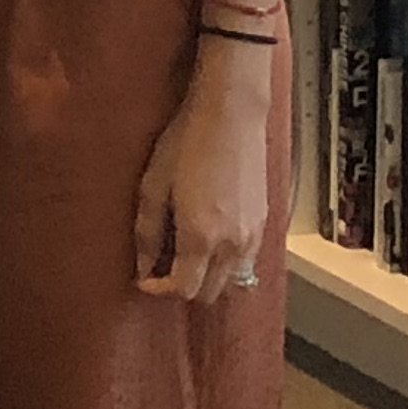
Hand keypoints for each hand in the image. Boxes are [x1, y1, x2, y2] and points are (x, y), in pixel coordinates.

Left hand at [134, 50, 277, 304]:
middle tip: (161, 268)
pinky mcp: (265, 223)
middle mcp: (233, 245)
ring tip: (184, 254)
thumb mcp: (153, 186)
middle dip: (182, 288)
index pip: (184, 290)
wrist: (230, 115)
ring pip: (232, 280)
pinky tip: (209, 240)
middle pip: (209, 293)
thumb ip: (148, 232)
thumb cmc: (185, 144)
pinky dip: (227, 263)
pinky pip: (246, 260)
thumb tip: (143, 267)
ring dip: (207, 277)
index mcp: (202, 237)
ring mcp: (253, 235)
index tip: (144, 278)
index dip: (159, 290)